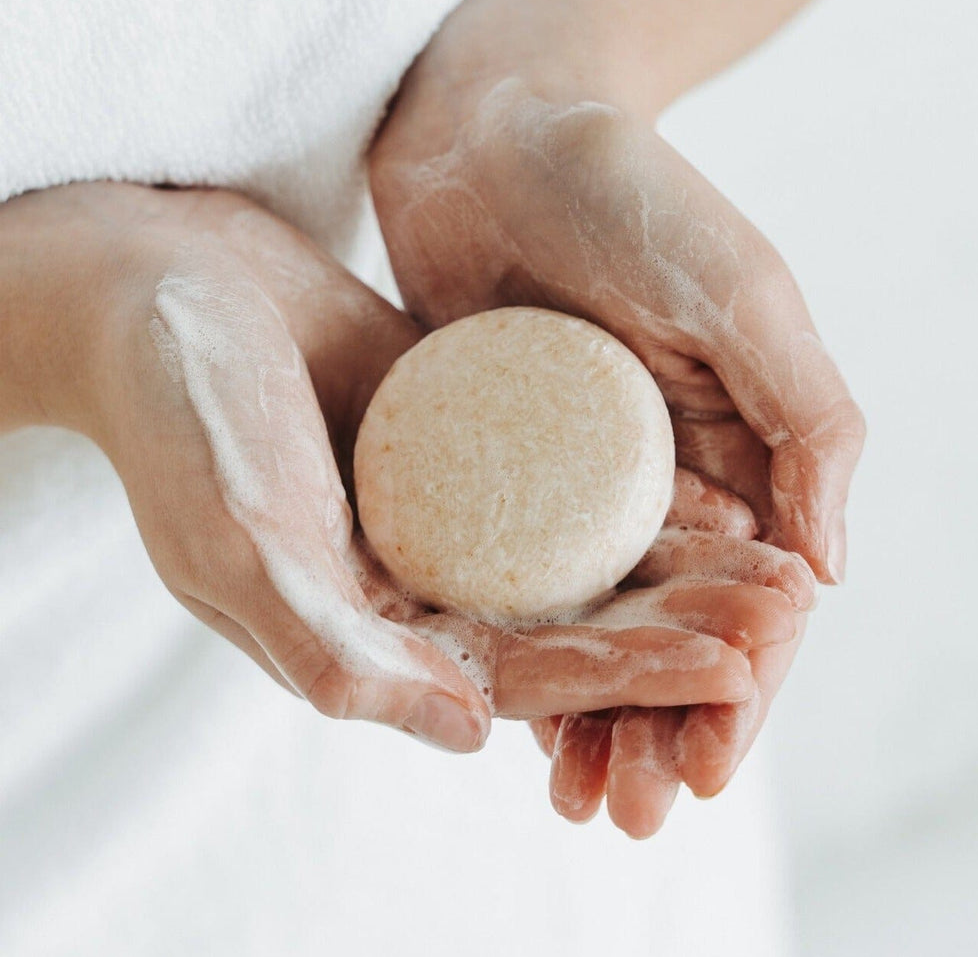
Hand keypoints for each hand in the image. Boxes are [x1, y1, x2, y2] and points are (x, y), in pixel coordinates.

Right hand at [0, 182, 760, 748]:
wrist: (153, 285)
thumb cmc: (176, 416)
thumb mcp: (239, 545)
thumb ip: (337, 656)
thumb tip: (466, 736)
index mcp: (362, 631)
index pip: (516, 674)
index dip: (626, 673)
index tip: (729, 662)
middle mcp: (410, 577)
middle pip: (565, 618)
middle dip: (672, 622)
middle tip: (779, 612)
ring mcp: (437, 502)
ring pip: (573, 548)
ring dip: (667, 556)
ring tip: (767, 551)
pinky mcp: (453, 431)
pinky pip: (556, 466)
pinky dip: (626, 477)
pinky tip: (704, 468)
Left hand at [370, 29, 863, 822]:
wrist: (497, 119)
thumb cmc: (628, 186)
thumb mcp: (740, 288)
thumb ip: (806, 417)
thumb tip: (830, 573)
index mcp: (733, 446)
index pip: (749, 596)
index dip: (738, 689)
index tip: (708, 769)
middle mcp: (656, 473)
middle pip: (668, 629)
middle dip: (659, 725)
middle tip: (630, 817)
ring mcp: (567, 475)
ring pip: (589, 620)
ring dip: (587, 714)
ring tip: (569, 800)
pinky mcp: (486, 460)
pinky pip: (501, 568)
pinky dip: (507, 642)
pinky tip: (489, 709)